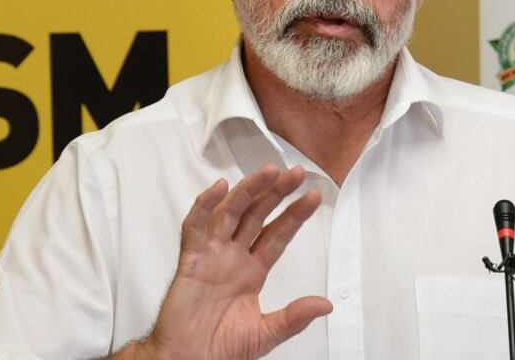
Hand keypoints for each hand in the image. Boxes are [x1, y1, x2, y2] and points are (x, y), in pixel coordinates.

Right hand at [136, 165, 330, 359]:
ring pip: (231, 213)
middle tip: (295, 173)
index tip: (313, 196)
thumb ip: (294, 317)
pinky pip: (195, 227)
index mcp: (252, 271)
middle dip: (276, 193)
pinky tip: (219, 189)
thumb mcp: (265, 332)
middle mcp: (233, 257)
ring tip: (269, 172)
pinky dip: (205, 206)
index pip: (278, 235)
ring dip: (249, 190)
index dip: (295, 215)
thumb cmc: (220, 349)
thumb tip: (325, 304)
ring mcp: (211, 256)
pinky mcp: (190, 261)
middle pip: (257, 216)